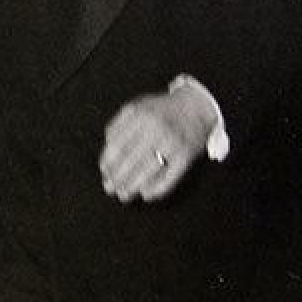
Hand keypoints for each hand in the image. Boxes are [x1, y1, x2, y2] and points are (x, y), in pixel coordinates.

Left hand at [99, 87, 214, 203]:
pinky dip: (156, 190)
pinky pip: (169, 177)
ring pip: (147, 171)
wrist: (197, 105)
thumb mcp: (137, 107)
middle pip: (130, 160)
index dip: (108, 162)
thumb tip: (106, 152)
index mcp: (139, 115)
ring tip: (123, 195)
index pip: (117, 145)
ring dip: (132, 187)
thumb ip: (118, 125)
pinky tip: (146, 194)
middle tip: (109, 189)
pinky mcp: (185, 155)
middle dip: (117, 178)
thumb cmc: (161, 110)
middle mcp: (155, 128)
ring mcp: (172, 142)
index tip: (104, 172)